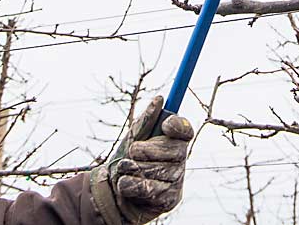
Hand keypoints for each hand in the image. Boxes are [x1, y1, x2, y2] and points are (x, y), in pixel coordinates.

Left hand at [90, 96, 192, 224]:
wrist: (112, 192)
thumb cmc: (126, 161)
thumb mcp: (132, 138)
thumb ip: (146, 121)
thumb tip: (160, 99)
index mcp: (174, 140)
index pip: (185, 130)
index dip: (178, 126)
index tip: (166, 125)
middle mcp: (179, 159)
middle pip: (172, 150)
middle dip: (145, 150)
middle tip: (132, 152)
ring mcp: (176, 180)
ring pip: (156, 170)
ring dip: (132, 168)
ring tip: (125, 170)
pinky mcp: (169, 199)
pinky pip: (148, 188)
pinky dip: (130, 185)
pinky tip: (126, 185)